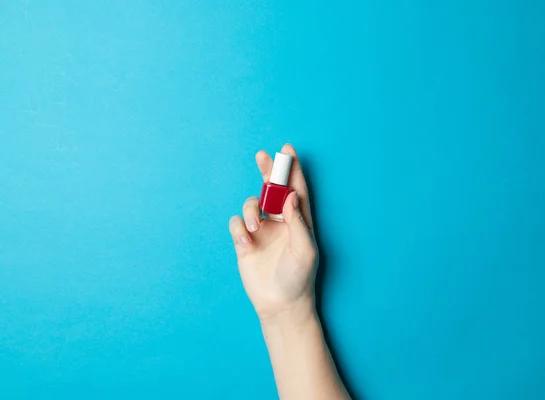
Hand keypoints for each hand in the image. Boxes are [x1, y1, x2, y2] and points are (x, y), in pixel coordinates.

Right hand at [229, 144, 317, 322]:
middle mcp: (280, 221)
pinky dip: (239, 228)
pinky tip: (246, 243)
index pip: (296, 189)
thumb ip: (298, 222)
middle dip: (268, 171)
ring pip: (252, 204)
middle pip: (272, 189)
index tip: (287, 149)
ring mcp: (262, 231)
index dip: (292, 169)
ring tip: (254, 227)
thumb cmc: (299, 277)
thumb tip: (291, 196)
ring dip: (250, 209)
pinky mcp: (245, 242)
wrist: (280, 304)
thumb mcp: (305, 250)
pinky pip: (237, 224)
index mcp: (299, 220)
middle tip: (263, 156)